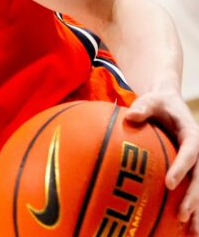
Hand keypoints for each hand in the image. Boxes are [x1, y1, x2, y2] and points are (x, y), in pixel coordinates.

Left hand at [125, 91, 198, 234]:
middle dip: (193, 198)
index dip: (181, 168)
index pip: (190, 153)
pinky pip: (193, 190)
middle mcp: (198, 151)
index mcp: (192, 134)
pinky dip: (194, 209)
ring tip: (192, 233)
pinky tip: (188, 230)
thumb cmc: (158, 102)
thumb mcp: (151, 100)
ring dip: (198, 211)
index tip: (170, 184)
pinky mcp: (191, 170)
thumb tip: (131, 116)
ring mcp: (197, 163)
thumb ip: (142, 107)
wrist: (169, 102)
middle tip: (181, 215)